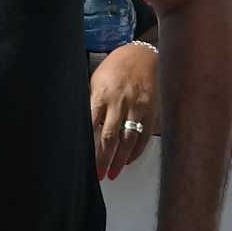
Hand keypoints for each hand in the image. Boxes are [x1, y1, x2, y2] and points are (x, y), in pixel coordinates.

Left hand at [91, 42, 158, 180]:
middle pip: (109, 137)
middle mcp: (119, 102)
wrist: (142, 55)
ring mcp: (136, 107)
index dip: (87, 145)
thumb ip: (91, 103)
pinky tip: (128, 160)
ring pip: (128, 139)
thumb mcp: (96, 81)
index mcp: (101, 95)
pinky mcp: (150, 111)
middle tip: (98, 175)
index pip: (91, 125)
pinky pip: (143, 136)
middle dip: (103, 159)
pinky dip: (136, 151)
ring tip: (113, 174)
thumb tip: (81, 128)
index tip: (82, 161)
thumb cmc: (115, 68)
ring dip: (120, 160)